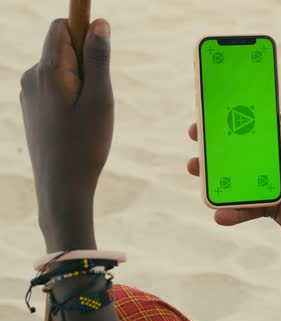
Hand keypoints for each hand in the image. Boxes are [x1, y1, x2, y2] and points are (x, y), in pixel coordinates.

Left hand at [20, 19, 112, 251]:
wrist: (61, 187)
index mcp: (47, 71)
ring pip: (60, 69)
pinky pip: (54, 86)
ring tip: (88, 116)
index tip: (101, 51)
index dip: (84, 31)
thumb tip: (99, 22)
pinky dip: (71, 95)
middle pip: (61, 47)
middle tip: (98, 97)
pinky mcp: (32, 108)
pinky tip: (77, 123)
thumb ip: (99, 58)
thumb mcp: (100, 98)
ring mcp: (29, 94)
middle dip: (85, 62)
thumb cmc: (85, 144)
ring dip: (80, 81)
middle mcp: (31, 77)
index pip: (61, 27)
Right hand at [187, 109, 280, 252]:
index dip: (239, 110)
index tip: (215, 105)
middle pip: (240, 145)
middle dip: (215, 139)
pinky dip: (231, 211)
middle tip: (195, 135)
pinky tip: (219, 215)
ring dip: (212, 172)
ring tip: (193, 169)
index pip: (261, 120)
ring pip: (234, 175)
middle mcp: (277, 159)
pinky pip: (244, 207)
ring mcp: (270, 183)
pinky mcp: (268, 207)